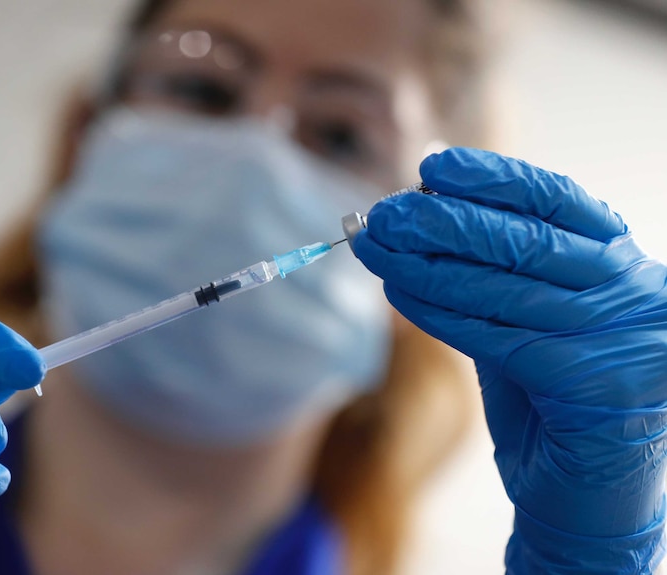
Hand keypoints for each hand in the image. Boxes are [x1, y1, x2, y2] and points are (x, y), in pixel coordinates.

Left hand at [353, 148, 666, 572]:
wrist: (587, 495)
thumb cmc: (553, 398)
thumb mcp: (530, 320)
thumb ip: (491, 272)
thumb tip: (422, 215)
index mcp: (624, 264)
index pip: (557, 200)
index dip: (493, 177)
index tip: (433, 166)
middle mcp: (636, 292)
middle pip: (525, 239)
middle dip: (443, 221)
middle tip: (384, 213)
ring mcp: (622, 339)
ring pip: (503, 286)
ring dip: (426, 264)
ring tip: (375, 247)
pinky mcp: (594, 385)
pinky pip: (495, 336)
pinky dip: (438, 311)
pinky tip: (396, 292)